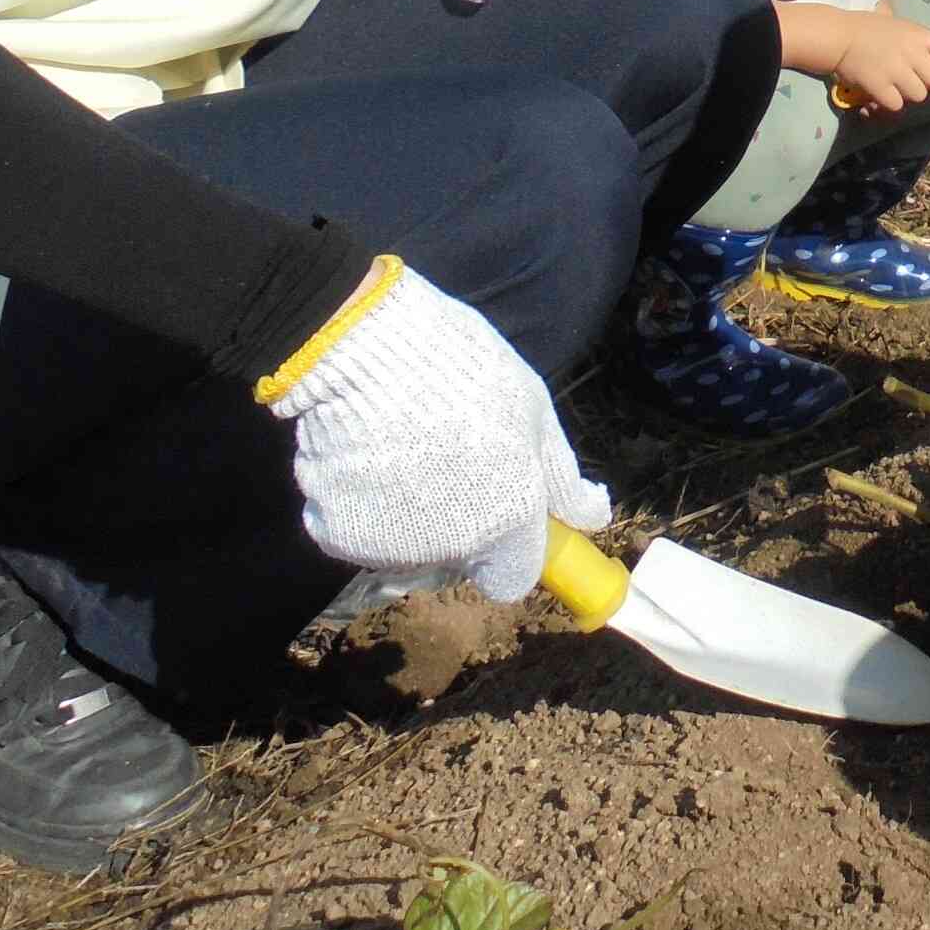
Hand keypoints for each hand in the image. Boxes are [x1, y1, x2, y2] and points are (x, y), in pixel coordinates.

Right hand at [262, 257, 612, 600]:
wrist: (365, 350)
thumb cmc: (461, 370)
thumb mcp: (533, 410)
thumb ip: (562, 477)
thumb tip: (594, 516)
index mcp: (508, 521)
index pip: (512, 579)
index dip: (508, 549)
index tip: (499, 512)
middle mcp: (451, 548)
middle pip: (457, 559)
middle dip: (457, 523)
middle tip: (445, 457)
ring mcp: (389, 546)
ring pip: (405, 546)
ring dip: (407, 513)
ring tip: (401, 445)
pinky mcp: (335, 533)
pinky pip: (357, 529)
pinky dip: (359, 504)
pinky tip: (362, 453)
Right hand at [832, 6, 929, 116]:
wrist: (838, 36)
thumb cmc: (868, 28)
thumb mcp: (899, 25)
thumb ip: (918, 40)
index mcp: (919, 35)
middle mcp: (911, 52)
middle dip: (926, 83)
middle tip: (910, 79)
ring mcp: (896, 70)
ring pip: (919, 95)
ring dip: (907, 94)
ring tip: (893, 86)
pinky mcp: (879, 86)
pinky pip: (897, 104)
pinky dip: (889, 102)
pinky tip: (880, 93)